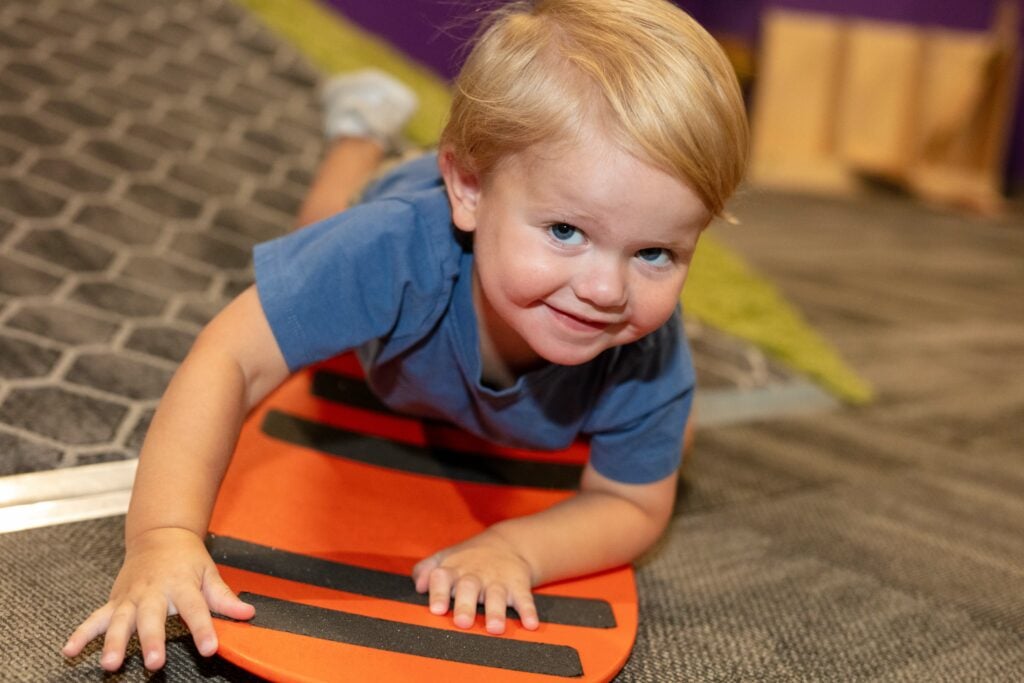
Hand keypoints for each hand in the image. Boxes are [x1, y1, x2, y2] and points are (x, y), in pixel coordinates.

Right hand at [61, 527, 253, 670]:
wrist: (160, 535)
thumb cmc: (187, 558)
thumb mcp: (210, 573)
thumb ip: (224, 597)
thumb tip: (248, 614)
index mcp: (181, 584)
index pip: (196, 609)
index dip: (203, 629)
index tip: (210, 648)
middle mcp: (154, 591)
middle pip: (153, 618)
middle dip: (152, 640)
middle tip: (155, 663)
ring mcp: (131, 597)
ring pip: (121, 621)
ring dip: (115, 642)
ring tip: (111, 664)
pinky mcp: (115, 601)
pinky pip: (95, 619)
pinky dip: (82, 634)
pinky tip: (70, 650)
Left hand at [412, 529, 539, 634]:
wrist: (506, 544)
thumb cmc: (467, 560)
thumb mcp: (444, 559)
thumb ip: (426, 570)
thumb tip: (417, 585)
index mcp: (453, 570)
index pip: (442, 578)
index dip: (438, 593)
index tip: (436, 610)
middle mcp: (475, 575)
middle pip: (469, 588)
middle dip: (465, 606)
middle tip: (462, 623)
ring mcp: (497, 580)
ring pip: (496, 595)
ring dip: (496, 612)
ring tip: (494, 629)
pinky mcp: (518, 585)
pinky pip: (524, 598)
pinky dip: (528, 611)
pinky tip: (530, 624)